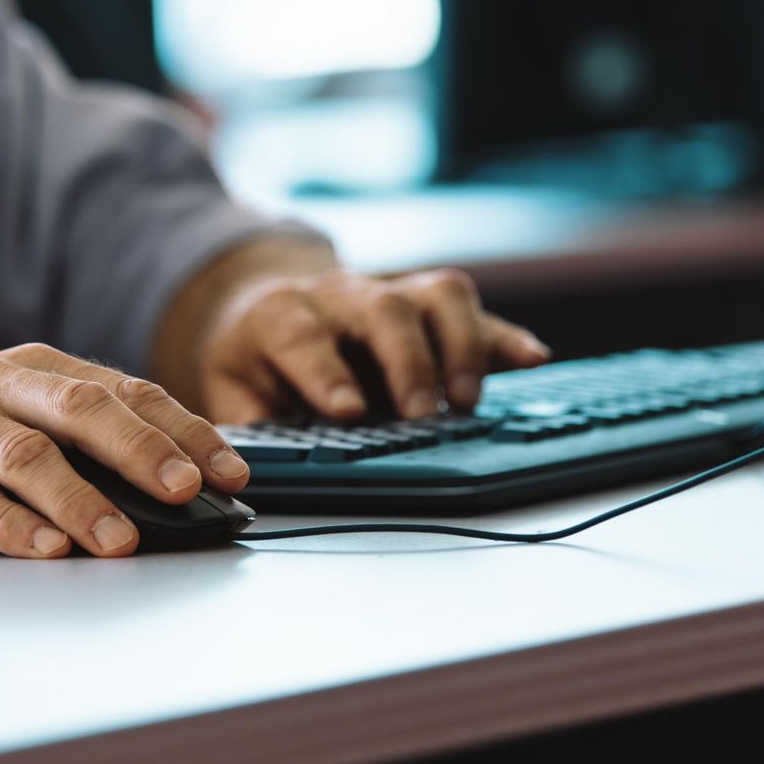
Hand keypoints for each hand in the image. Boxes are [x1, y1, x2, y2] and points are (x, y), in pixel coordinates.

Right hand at [0, 344, 249, 558]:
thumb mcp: (16, 417)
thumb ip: (81, 440)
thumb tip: (175, 485)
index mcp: (34, 366)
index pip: (125, 390)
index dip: (182, 428)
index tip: (229, 469)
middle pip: (79, 410)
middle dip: (141, 451)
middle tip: (185, 489)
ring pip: (24, 454)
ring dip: (79, 499)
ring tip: (119, 537)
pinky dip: (8, 525)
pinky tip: (44, 550)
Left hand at [198, 267, 549, 422]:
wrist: (273, 303)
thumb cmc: (257, 357)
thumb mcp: (231, 388)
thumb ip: (247, 426)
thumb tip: (253, 470)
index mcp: (283, 314)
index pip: (303, 336)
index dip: (326, 373)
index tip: (347, 413)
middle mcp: (343, 295)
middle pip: (383, 310)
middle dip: (407, 362)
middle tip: (420, 414)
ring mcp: (392, 293)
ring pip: (437, 295)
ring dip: (460, 345)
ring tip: (467, 400)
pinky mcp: (430, 306)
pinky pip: (475, 311)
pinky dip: (504, 337)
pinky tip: (531, 360)